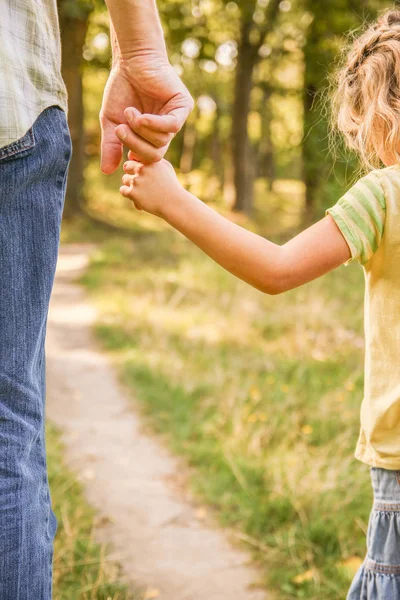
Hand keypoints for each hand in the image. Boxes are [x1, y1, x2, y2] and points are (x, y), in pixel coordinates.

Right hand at [100, 53, 193, 173]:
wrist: (130, 61)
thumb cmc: (121, 89)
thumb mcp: (111, 122)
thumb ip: (111, 146)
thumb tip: (107, 172)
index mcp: (151, 138)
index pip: (147, 159)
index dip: (133, 156)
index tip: (120, 143)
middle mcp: (165, 131)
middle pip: (155, 155)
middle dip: (135, 145)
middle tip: (120, 130)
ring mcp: (175, 119)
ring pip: (161, 141)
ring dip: (141, 129)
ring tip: (129, 112)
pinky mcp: (183, 106)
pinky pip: (172, 126)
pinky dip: (154, 125)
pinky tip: (141, 116)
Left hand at [120, 158, 182, 216]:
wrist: (173, 203)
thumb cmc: (171, 186)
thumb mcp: (166, 167)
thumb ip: (153, 160)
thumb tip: (141, 157)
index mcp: (149, 161)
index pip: (133, 158)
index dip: (135, 165)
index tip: (141, 173)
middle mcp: (142, 169)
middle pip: (126, 167)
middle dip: (131, 173)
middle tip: (140, 182)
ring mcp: (136, 181)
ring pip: (125, 179)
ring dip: (131, 185)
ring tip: (142, 191)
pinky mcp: (133, 192)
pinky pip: (123, 190)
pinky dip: (128, 194)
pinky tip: (137, 197)